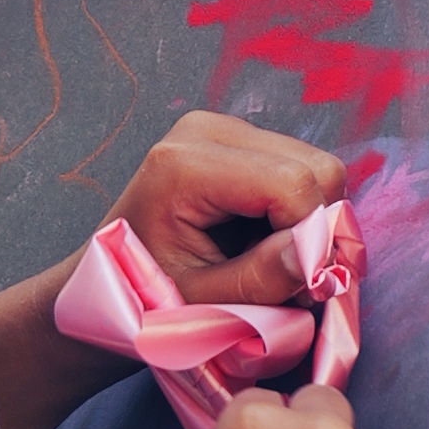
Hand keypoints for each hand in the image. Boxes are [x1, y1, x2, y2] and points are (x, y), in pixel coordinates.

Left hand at [109, 113, 347, 315]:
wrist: (109, 275)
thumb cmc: (145, 292)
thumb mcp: (201, 300)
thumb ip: (259, 279)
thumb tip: (318, 256)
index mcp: (185, 164)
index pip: (292, 183)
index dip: (312, 238)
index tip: (301, 288)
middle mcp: (207, 129)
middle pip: (316, 169)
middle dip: (315, 229)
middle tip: (288, 279)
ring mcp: (225, 127)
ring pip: (318, 169)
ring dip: (308, 222)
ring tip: (266, 259)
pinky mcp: (240, 138)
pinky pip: (303, 170)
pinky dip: (297, 212)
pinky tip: (262, 239)